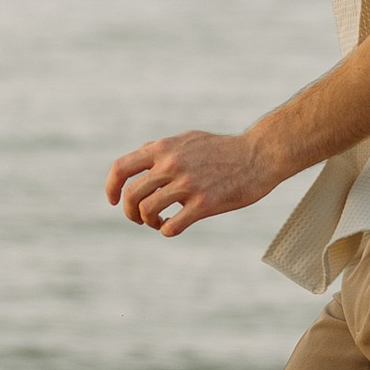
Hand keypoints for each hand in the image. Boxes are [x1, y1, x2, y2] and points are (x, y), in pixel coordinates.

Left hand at [106, 129, 279, 237]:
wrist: (259, 155)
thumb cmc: (223, 149)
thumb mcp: (188, 139)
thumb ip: (162, 148)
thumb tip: (141, 154)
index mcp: (164, 149)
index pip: (121, 167)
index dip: (111, 187)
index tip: (113, 201)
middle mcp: (171, 164)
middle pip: (131, 195)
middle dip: (129, 212)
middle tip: (139, 218)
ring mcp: (188, 184)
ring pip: (148, 211)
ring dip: (148, 222)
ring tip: (159, 222)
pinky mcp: (205, 203)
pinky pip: (172, 226)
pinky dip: (166, 231)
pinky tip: (173, 226)